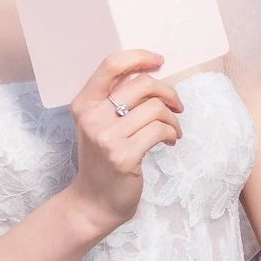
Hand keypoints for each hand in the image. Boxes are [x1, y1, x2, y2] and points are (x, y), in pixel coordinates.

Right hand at [68, 50, 182, 234]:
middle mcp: (92, 118)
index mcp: (83, 103)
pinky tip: (170, 142)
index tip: (159, 61)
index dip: (140, 57)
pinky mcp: (124, 157)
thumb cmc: (102, 160)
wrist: (93, 202)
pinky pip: (160, 131)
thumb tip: (152, 74)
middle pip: (142, 84)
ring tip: (171, 131)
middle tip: (177, 107)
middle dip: (168, 93)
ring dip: (172, 119)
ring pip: (156, 109)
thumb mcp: (99, 124)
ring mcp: (107, 138)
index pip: (112, 65)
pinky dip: (172, 134)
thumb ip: (116, 99)